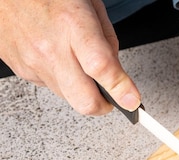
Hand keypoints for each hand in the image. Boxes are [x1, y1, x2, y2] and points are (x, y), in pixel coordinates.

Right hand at [0, 0, 140, 112]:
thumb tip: (118, 73)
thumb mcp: (89, 4)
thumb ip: (108, 41)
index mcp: (72, 24)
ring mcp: (33, 61)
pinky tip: (60, 60)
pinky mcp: (22, 70)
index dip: (121, 89)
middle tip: (113, 96)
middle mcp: (50, 47)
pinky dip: (63, 80)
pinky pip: (52, 88)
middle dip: (104, 105)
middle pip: (85, 100)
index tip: (132, 100)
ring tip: (80, 65)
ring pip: (70, 99)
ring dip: (82, 91)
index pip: (101, 67)